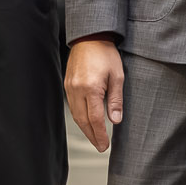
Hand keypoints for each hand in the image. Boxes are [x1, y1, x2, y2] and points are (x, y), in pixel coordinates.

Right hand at [65, 38, 125, 152]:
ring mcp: (70, 88)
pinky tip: (86, 122)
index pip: (95, 119)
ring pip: (76, 115)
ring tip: (94, 138)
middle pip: (83, 121)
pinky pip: (72, 106)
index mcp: (91, 89)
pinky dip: (79, 117)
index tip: (104, 145)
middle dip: (92, 135)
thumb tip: (115, 120)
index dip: (100, 134)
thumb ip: (116, 100)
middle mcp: (77, 90)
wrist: (89, 37)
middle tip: (100, 146)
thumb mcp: (117, 76)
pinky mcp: (67, 85)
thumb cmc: (105, 54)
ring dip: (85, 128)